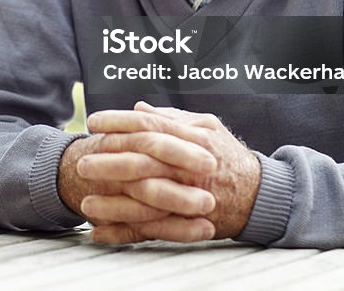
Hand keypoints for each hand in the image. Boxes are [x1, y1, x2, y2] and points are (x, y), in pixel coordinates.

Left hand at [79, 103, 259, 243]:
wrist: (262, 196)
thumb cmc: (229, 158)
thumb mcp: (207, 128)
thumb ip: (172, 118)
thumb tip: (140, 108)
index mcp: (193, 139)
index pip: (149, 127)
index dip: (119, 122)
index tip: (93, 121)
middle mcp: (191, 166)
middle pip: (143, 161)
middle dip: (109, 162)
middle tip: (81, 162)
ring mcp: (190, 196)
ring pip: (145, 199)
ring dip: (112, 204)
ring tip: (84, 204)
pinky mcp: (188, 223)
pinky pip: (152, 230)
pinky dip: (125, 233)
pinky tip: (100, 234)